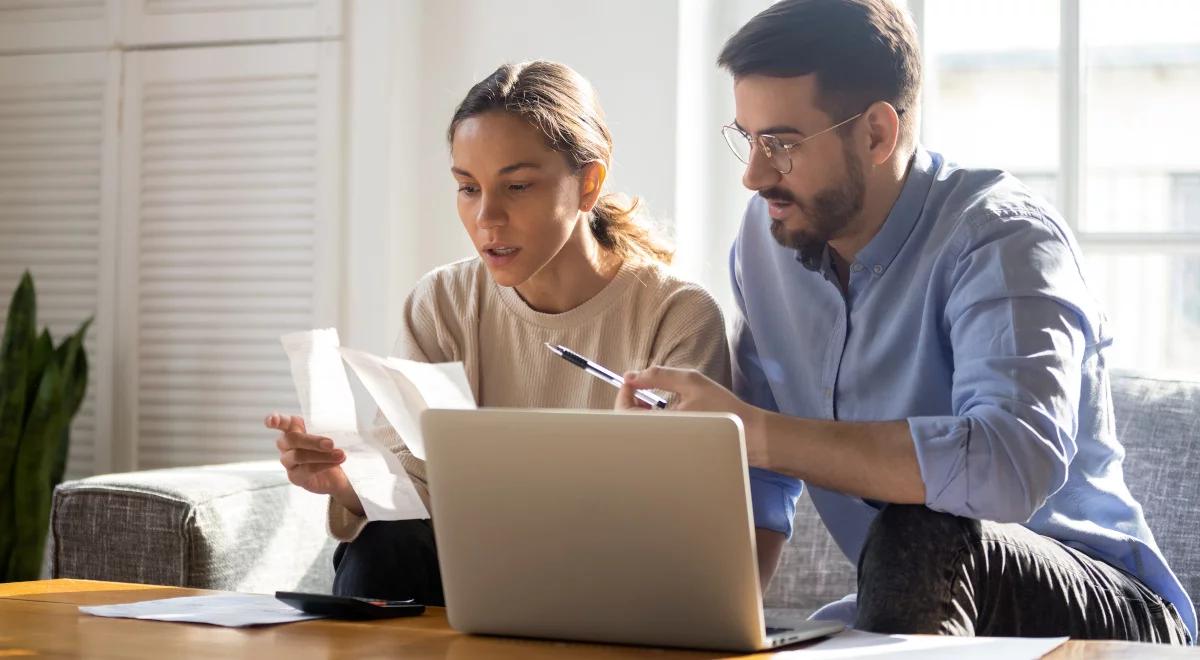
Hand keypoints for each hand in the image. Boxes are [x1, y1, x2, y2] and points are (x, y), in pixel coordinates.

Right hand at [265, 413, 361, 514]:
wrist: (338, 474)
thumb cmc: (331, 449)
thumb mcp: (332, 435)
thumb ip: (329, 427)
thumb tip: (345, 419)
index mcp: (294, 429)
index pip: (282, 422)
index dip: (275, 420)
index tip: (271, 421)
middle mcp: (287, 445)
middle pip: (292, 439)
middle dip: (312, 441)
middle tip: (331, 443)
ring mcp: (288, 462)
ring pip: (298, 456)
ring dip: (321, 455)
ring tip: (340, 454)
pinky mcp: (294, 476)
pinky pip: (306, 470)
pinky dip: (323, 465)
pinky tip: (336, 463)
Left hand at [616, 367, 768, 467]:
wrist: (746, 434)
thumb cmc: (721, 408)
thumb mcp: (690, 382)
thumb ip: (658, 376)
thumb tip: (630, 376)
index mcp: (660, 425)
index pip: (624, 413)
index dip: (622, 393)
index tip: (631, 381)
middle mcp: (659, 440)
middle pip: (627, 423)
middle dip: (630, 402)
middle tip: (642, 389)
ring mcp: (666, 447)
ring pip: (639, 429)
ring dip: (640, 411)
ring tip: (655, 399)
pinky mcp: (672, 450)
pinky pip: (651, 435)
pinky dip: (651, 420)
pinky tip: (666, 412)